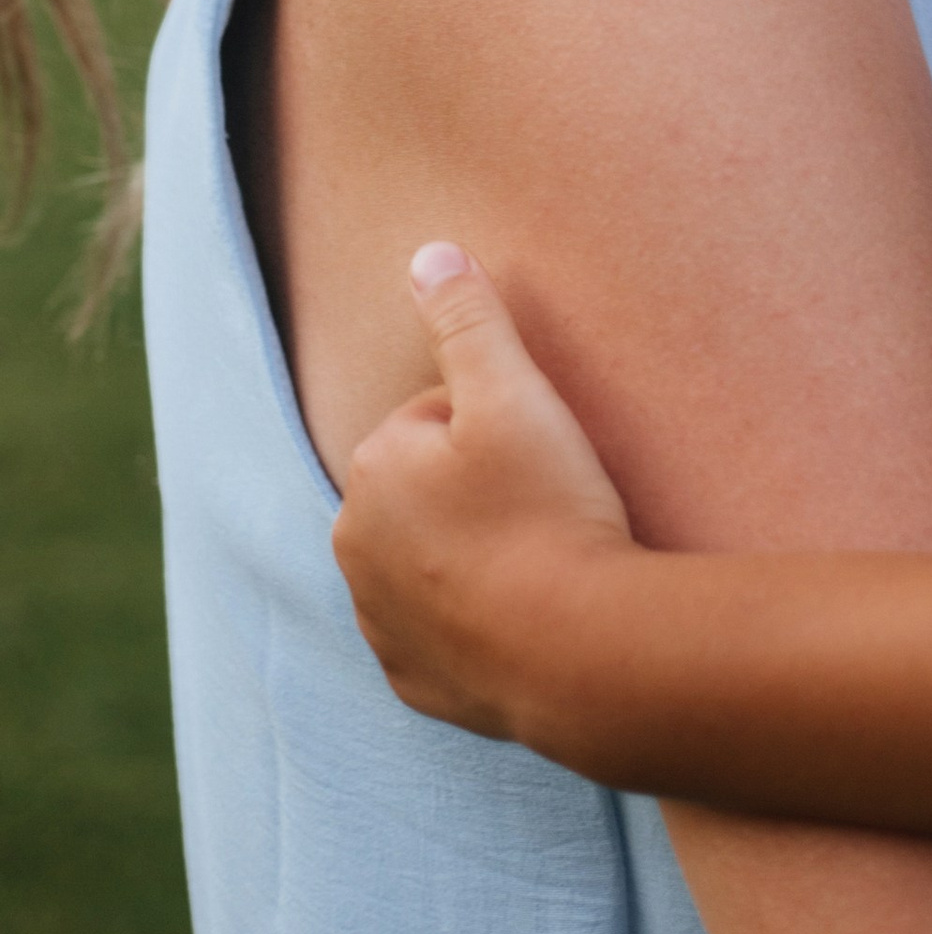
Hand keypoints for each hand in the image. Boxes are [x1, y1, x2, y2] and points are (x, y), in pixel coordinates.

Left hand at [333, 243, 636, 743]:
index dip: (501, 425)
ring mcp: (381, 622)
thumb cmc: (546, 509)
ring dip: (477, 550)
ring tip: (545, 556)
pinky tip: (529, 612)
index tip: (540, 457)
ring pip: (433, 556)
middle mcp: (353, 549)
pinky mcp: (413, 680)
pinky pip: (444, 628)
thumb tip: (428, 253)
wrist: (576, 652)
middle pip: (429, 487)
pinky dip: (479, 617)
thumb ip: (467, 317)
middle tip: (548, 501)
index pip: (438, 416)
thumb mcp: (514, 391)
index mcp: (372, 470)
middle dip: (478, 486)